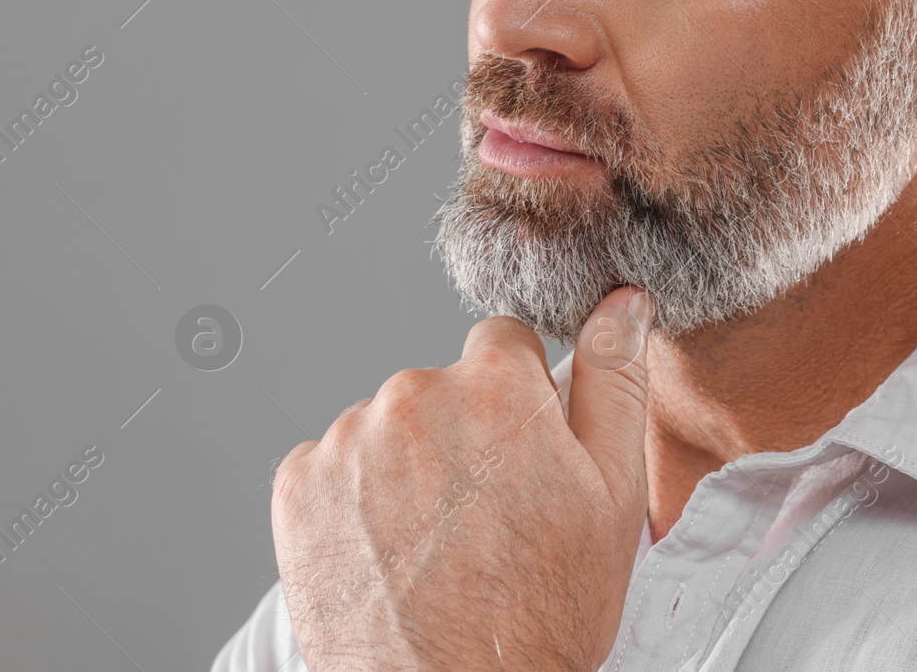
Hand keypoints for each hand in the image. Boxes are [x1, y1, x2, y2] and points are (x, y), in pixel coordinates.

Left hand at [271, 286, 654, 670]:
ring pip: (384, 426)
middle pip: (440, 386)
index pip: (502, 343)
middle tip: (484, 515)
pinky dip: (351, 498)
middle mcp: (411, 395)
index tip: (520, 454)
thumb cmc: (540, 614)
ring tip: (433, 543)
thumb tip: (620, 302)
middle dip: (460, 431)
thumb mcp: (612, 495)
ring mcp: (345, 440)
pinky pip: (329, 465)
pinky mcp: (296, 485)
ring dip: (403, 465)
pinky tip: (385, 549)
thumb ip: (613, 380)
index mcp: (492, 386)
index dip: (518, 400)